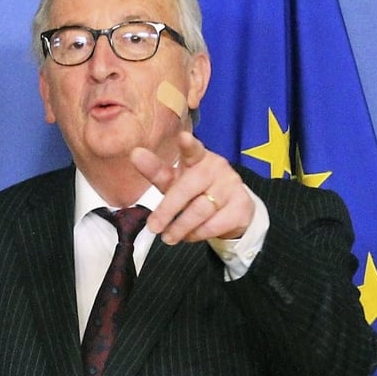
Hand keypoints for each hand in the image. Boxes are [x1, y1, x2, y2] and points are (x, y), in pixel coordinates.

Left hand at [129, 131, 254, 244]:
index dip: (188, 145)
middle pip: (189, 188)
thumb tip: (135, 153)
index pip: (193, 149)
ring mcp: (231, 186)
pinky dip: (197, 234)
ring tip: (168, 237)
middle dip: (168, 210)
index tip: (183, 138)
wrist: (231, 209)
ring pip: (201, 210)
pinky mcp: (242, 207)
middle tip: (153, 227)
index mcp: (198, 157)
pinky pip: (215, 224)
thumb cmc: (195, 190)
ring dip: (181, 227)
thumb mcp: (174, 180)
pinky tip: (189, 236)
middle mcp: (217, 168)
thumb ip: (155, 170)